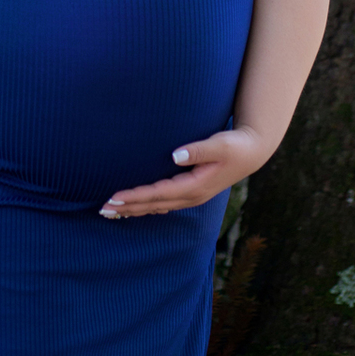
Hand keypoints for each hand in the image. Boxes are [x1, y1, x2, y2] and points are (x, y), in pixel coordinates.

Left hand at [98, 127, 267, 218]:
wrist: (252, 152)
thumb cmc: (234, 145)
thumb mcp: (219, 144)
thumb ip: (198, 149)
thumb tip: (176, 154)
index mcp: (194, 186)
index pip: (158, 194)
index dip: (135, 196)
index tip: (114, 197)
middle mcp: (191, 196)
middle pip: (153, 205)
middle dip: (128, 207)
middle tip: (103, 208)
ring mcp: (192, 197)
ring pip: (157, 207)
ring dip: (135, 209)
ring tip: (112, 211)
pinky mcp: (191, 192)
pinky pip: (164, 203)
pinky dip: (146, 206)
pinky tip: (136, 207)